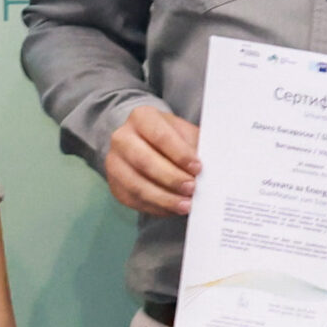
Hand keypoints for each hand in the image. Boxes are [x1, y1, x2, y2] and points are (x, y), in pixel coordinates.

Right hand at [104, 102, 200, 217]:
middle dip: (171, 178)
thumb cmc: (170, 138)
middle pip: (144, 161)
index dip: (180, 154)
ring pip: (137, 185)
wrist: (145, 144)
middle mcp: (122, 138)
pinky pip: (135, 200)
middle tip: (192, 188)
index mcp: (141, 117)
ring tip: (186, 205)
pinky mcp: (115, 185)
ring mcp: (115, 162)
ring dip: (164, 198)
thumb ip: (194, 146)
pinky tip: (173, 209)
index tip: (198, 168)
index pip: (160, 136)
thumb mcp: (183, 133)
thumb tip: (211, 166)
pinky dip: (157, 208)